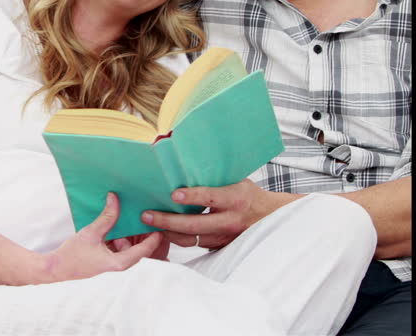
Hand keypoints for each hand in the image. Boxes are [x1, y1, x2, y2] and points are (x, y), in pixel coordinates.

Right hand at [43, 193, 163, 282]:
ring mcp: (114, 262)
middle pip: (140, 248)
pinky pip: (121, 246)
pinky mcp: (108, 258)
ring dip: (131, 233)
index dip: (154, 236)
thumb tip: (114, 198)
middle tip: (147, 215)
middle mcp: (120, 264)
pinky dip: (121, 236)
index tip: (160, 222)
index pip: (145, 250)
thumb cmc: (72, 255)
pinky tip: (117, 223)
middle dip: (143, 232)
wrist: (57, 267)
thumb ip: (106, 217)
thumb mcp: (91, 232)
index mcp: (119, 262)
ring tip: (132, 215)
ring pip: (131, 246)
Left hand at [140, 179, 296, 249]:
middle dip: (167, 220)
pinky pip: (194, 244)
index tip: (174, 194)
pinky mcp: (219, 247)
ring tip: (149, 224)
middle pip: (195, 224)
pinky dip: (177, 237)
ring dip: (168, 232)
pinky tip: (162, 230)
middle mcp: (230, 220)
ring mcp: (224, 237)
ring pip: (191, 239)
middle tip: (147, 215)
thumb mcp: (236, 181)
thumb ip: (214, 179)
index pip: (211, 197)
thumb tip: (183, 167)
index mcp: (235, 198)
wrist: (268, 218)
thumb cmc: (247, 194)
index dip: (193, 196)